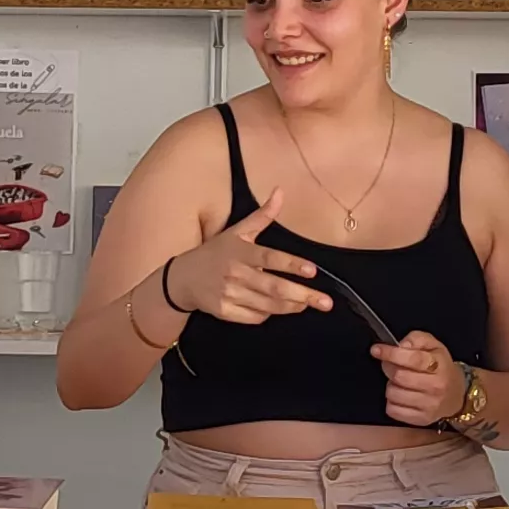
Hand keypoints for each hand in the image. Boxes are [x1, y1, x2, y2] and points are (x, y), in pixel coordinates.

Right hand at [160, 190, 333, 325]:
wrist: (183, 278)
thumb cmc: (216, 252)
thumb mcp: (237, 231)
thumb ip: (262, 215)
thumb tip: (280, 191)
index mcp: (241, 251)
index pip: (270, 258)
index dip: (292, 265)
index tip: (312, 271)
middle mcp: (235, 273)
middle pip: (274, 287)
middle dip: (303, 296)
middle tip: (326, 302)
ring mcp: (229, 294)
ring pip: (268, 305)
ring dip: (291, 306)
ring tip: (307, 303)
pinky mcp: (224, 312)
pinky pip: (255, 317)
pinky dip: (269, 314)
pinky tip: (276, 307)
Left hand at [374, 330, 464, 428]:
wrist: (456, 394)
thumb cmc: (441, 368)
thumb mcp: (433, 345)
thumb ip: (416, 339)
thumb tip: (401, 345)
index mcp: (439, 366)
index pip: (412, 359)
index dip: (391, 353)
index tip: (377, 350)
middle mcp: (436, 387)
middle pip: (399, 376)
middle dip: (389, 368)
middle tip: (392, 366)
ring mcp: (429, 405)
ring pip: (393, 393)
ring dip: (391, 385)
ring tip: (401, 382)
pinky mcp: (421, 419)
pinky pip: (392, 410)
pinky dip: (392, 401)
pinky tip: (401, 396)